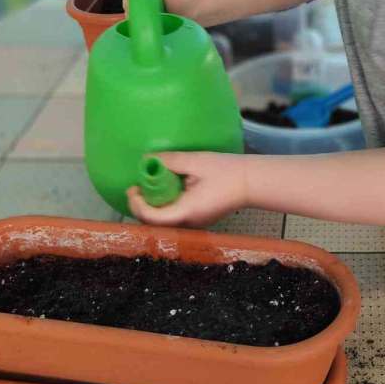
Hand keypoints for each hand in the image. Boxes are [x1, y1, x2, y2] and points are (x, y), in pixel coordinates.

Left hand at [127, 151, 247, 225]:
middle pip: (155, 223)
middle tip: (137, 187)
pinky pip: (175, 217)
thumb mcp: (196, 161)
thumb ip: (171, 161)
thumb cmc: (226, 171)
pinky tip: (166, 191)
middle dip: (142, 206)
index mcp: (187, 211)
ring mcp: (195, 224)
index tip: (133, 188)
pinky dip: (165, 206)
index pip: (153, 217)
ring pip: (165, 221)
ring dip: (152, 207)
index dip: (137, 205)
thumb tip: (149, 160)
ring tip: (148, 188)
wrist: (252, 182)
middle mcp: (189, 223)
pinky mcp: (199, 219)